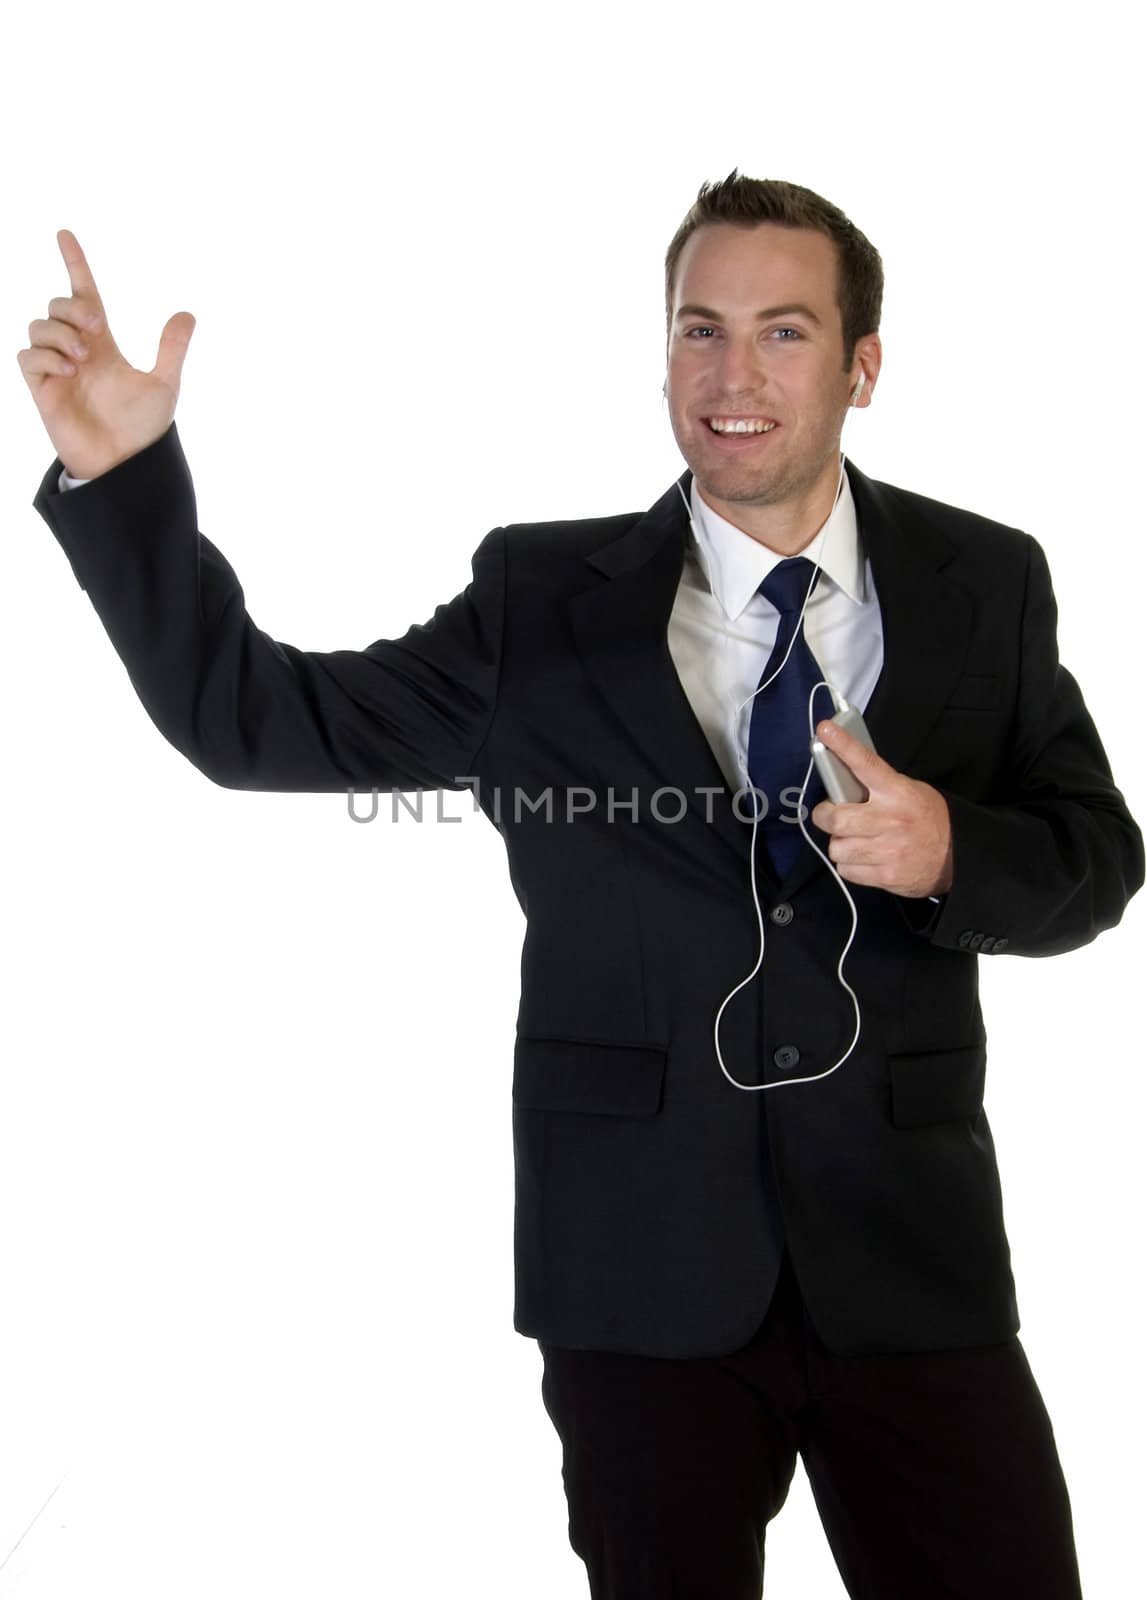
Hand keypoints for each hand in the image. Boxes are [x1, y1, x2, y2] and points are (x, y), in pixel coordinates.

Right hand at [17, 229, 195, 479]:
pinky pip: (28, 356)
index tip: (64, 234)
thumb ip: (172, 349)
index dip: (74, 263)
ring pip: (38, 325)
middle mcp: (77, 350)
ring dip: (60, 332)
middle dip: (73, 307)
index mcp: (103, 343)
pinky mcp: (43, 389)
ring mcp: (57, 368)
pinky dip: (46, 355)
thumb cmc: (143, 428)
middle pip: (57, 304)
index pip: (83, 293)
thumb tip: (187, 313)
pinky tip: (68, 369)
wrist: (126, 463)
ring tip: (84, 357)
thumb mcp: (164, 384)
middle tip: (97, 329)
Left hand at [810, 719, 953, 897]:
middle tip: (831, 815)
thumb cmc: (929, 819)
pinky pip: (846, 869)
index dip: (843, 745)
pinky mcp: (885, 875)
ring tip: (856, 839)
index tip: (825, 730)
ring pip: (837, 846)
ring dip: (840, 843)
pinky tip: (865, 857)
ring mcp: (887, 849)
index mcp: (897, 792)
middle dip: (825, 816)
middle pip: (836, 818)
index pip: (865, 763)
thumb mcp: (910, 791)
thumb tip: (844, 775)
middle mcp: (890, 819)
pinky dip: (850, 864)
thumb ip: (879, 785)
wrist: (956, 857)